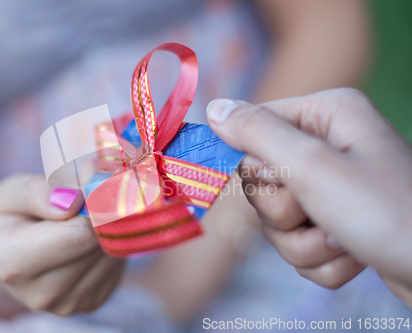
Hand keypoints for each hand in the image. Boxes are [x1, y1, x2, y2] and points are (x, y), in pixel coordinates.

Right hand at [0, 175, 124, 317]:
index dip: (89, 204)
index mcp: (14, 262)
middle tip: (82, 204)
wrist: (11, 252)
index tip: (82, 190)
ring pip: (112, 253)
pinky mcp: (92, 302)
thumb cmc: (13, 214)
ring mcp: (69, 304)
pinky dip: (109, 247)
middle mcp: (41, 294)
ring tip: (79, 224)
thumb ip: (38, 192)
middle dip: (97, 216)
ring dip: (105, 231)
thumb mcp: (13, 192)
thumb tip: (74, 200)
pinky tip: (86, 242)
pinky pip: (116, 266)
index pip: (79, 233)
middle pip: (97, 244)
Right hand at [206, 88, 411, 307]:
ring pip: (277, 221)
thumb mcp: (313, 167)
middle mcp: (327, 146)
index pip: (253, 130)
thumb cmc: (385, 212)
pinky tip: (352, 255)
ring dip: (304, 242)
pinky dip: (320, 259)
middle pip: (262, 182)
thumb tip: (214, 108)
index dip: (257, 166)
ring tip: (343, 240)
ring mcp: (332, 188)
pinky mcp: (335, 222)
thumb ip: (257, 134)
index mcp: (325, 116)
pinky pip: (298, 244)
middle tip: (320, 212)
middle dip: (286, 213)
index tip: (284, 184)